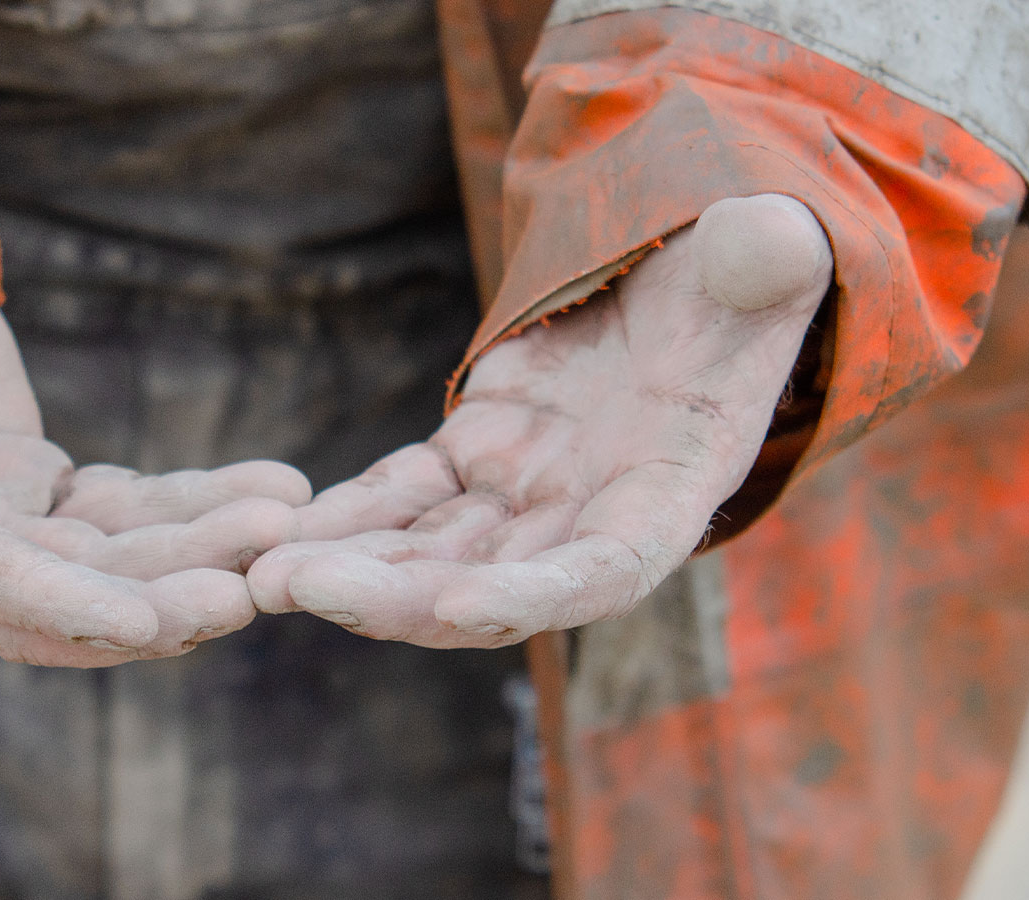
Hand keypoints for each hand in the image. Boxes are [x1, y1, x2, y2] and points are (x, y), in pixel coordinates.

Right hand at [0, 160, 308, 665]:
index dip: (49, 602)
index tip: (145, 622)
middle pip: (36, 599)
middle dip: (143, 604)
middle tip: (247, 590)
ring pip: (91, 569)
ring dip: (186, 560)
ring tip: (281, 525)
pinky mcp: (21, 494)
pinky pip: (116, 520)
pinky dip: (191, 511)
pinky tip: (274, 493)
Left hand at [246, 195, 831, 647]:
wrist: (694, 281)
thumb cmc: (744, 273)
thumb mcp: (763, 259)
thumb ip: (765, 259)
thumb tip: (769, 241)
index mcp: (670, 490)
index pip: (604, 568)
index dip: (535, 595)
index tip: (460, 606)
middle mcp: (589, 515)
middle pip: (487, 583)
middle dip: (395, 596)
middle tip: (299, 588)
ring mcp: (526, 493)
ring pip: (429, 553)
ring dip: (350, 570)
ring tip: (260, 575)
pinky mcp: (475, 457)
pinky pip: (401, 497)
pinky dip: (344, 516)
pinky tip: (275, 529)